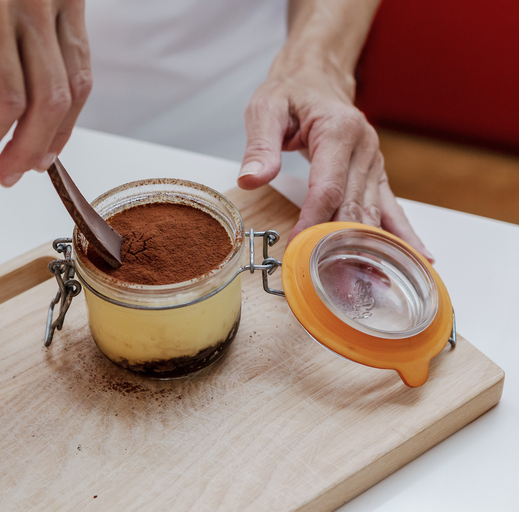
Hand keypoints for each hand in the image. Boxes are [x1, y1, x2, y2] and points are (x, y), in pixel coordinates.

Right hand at [0, 0, 91, 185]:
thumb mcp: (16, 5)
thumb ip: (35, 49)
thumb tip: (40, 130)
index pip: (79, 81)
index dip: (63, 130)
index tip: (44, 159)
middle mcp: (36, 0)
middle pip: (50, 101)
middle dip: (28, 151)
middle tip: (7, 173)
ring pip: (8, 104)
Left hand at [236, 57, 432, 261]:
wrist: (316, 76)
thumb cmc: (290, 92)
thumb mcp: (265, 109)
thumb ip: (260, 146)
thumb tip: (253, 179)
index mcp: (338, 130)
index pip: (328, 186)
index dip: (315, 219)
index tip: (301, 246)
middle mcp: (363, 147)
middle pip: (355, 204)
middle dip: (343, 242)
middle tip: (332, 277)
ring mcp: (373, 161)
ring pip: (374, 209)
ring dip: (372, 245)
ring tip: (372, 281)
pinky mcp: (374, 172)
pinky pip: (388, 205)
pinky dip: (399, 233)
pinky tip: (418, 257)